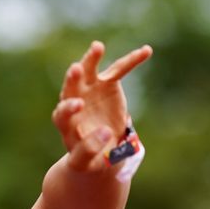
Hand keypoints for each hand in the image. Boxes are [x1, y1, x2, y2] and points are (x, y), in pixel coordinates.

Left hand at [51, 40, 151, 171]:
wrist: (100, 148)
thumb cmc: (89, 157)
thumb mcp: (86, 161)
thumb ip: (89, 149)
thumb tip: (104, 133)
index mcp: (66, 123)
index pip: (62, 114)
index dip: (69, 109)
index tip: (78, 105)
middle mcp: (74, 101)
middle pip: (70, 88)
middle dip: (73, 78)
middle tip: (76, 69)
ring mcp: (90, 90)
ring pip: (88, 72)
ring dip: (91, 59)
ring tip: (97, 47)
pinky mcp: (107, 84)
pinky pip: (119, 69)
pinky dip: (131, 60)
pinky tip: (146, 51)